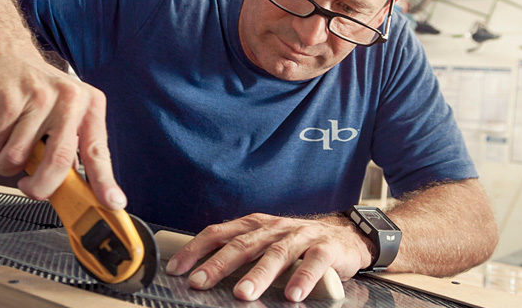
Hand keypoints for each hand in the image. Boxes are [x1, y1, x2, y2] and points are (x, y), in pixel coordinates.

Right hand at [0, 53, 125, 209]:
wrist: (8, 54)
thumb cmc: (40, 92)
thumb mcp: (69, 112)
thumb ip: (75, 148)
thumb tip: (79, 193)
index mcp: (89, 106)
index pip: (99, 152)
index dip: (105, 182)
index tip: (112, 204)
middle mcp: (69, 99)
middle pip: (59, 160)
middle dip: (42, 186)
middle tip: (32, 190)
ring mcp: (38, 97)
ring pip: (18, 156)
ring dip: (8, 163)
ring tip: (11, 145)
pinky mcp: (8, 98)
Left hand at [165, 213, 372, 301]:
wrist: (345, 236)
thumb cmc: (296, 244)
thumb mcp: (264, 242)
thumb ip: (240, 252)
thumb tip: (202, 273)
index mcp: (254, 225)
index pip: (219, 233)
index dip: (196, 249)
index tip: (176, 269)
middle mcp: (274, 228)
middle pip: (242, 244)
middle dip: (218, 264)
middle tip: (199, 282)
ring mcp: (300, 236)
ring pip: (276, 254)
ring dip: (258, 274)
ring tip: (242, 293)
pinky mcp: (325, 248)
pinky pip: (313, 263)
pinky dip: (303, 278)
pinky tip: (292, 296)